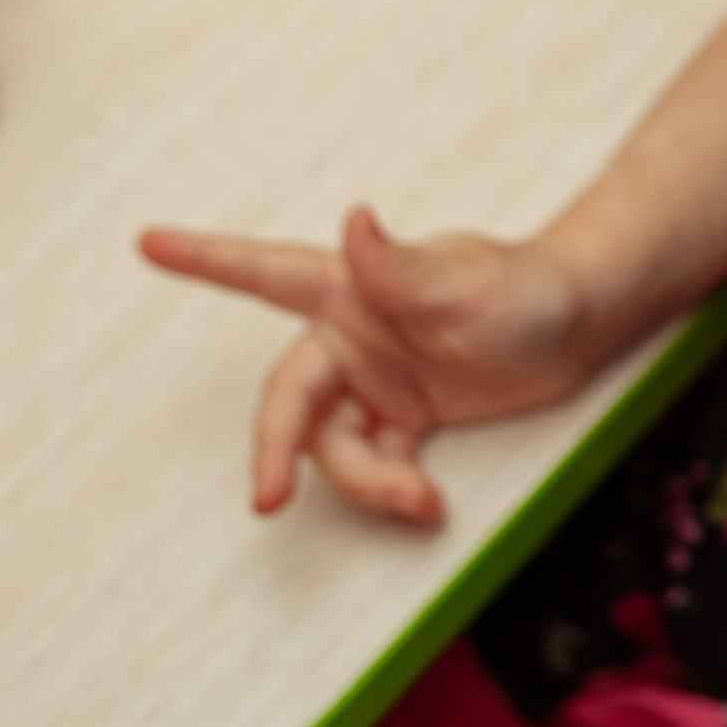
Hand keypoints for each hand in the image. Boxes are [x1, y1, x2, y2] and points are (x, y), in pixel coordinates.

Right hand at [139, 206, 602, 525]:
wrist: (579, 323)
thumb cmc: (523, 289)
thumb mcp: (466, 285)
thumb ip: (402, 268)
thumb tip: (356, 223)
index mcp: (351, 289)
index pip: (265, 271)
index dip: (204, 259)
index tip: (148, 242)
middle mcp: (352, 335)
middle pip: (289, 401)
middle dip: (274, 451)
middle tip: (267, 502)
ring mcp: (375, 380)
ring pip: (333, 446)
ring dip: (367, 481)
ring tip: (419, 500)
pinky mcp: (404, 417)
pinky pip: (374, 464)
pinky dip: (393, 489)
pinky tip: (427, 503)